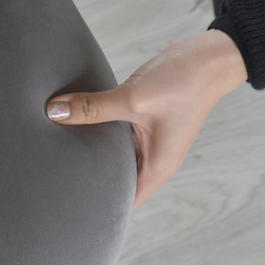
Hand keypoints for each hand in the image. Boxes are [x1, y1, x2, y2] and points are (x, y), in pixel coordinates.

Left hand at [46, 29, 247, 211]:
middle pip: (116, 180)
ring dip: (93, 152)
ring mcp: (149, 142)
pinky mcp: (143, 124)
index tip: (69, 204)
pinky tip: (78, 125)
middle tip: (57, 177)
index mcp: (156, 168)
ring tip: (60, 153)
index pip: (123, 202)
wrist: (208, 57)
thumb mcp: (133, 99)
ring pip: (114, 156)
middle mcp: (153, 160)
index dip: (98, 207)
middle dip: (89, 178)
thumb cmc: (183, 83)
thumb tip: (55, 112)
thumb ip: (93, 107)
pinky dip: (100, 132)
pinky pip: (116, 136)